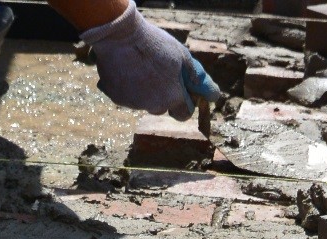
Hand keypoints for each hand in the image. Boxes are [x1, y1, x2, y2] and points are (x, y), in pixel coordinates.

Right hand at [81, 1, 221, 119]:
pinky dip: (128, 86)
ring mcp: (134, 104)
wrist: (119, 37)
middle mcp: (154, 106)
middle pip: (162, 108)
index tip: (183, 92)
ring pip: (144, 102)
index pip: (184, 114)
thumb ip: (195, 75)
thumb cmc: (154, 43)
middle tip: (159, 73)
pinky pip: (127, 96)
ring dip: (145, 91)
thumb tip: (209, 91)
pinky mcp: (117, 98)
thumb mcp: (181, 55)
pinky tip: (127, 68)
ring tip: (140, 67)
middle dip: (163, 95)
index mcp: (173, 97)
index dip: (185, 104)